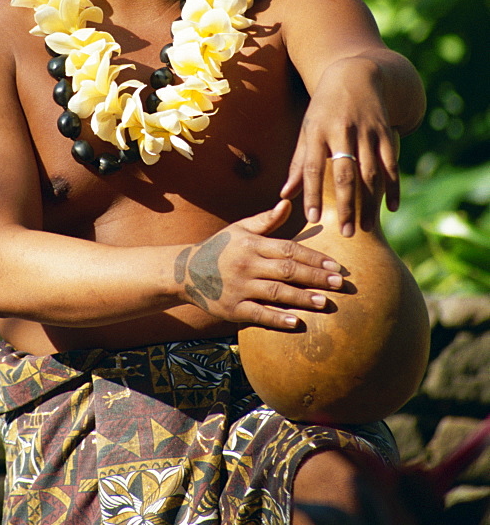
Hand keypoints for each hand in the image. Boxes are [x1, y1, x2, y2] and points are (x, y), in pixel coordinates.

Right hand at [176, 199, 344, 330]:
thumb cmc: (220, 248)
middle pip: (287, 270)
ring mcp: (239, 287)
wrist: (185, 272)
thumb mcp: (240, 229)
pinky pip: (258, 314)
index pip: (289, 248)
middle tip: (340, 283)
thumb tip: (288, 202)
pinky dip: (277, 319)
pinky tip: (296, 322)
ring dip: (301, 298)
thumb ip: (266, 220)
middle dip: (315, 277)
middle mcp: (247, 264)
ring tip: (325, 302)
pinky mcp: (232, 308)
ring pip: (276, 292)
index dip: (314, 257)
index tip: (336, 265)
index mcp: (252, 243)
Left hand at [280, 57, 400, 234]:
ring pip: (370, 172)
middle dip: (345, 204)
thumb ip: (298, 163)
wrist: (356, 75)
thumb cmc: (324, 109)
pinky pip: (391, 164)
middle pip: (345, 173)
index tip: (311, 219)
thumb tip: (284, 195)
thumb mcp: (307, 130)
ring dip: (368, 202)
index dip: (312, 193)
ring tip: (364, 228)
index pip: (313, 167)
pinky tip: (390, 208)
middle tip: (344, 233)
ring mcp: (367, 131)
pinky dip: (392, 187)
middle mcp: (342, 131)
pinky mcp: (385, 132)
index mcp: (317, 131)